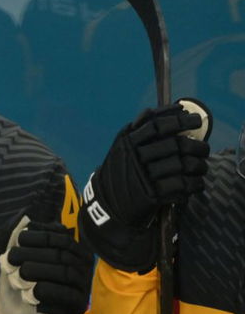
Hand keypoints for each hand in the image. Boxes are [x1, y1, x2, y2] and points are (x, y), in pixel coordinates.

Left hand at [0, 216, 92, 313]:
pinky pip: (68, 296)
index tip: (21, 238)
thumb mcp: (14, 260)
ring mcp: (80, 288)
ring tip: (18, 276)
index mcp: (66, 252)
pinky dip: (47, 292)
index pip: (61, 237)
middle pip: (63, 254)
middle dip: (35, 254)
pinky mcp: (77, 308)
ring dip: (39, 272)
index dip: (41, 235)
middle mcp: (78, 268)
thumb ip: (20, 240)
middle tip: (11, 259)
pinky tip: (32, 294)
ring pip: (66, 273)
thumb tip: (26, 219)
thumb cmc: (15, 286)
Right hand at [82, 101, 209, 270]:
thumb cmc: (121, 171)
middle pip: (174, 145)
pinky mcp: (151, 195)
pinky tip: (196, 184)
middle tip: (204, 148)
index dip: (178, 120)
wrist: (108, 204)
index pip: (157, 125)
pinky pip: (181, 186)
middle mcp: (135, 157)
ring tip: (202, 167)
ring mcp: (143, 176)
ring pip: (181, 165)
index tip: (195, 119)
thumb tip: (161, 109)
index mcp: (127, 141)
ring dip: (198, 166)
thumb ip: (139, 128)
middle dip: (196, 146)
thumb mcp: (122, 146)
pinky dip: (194, 184)